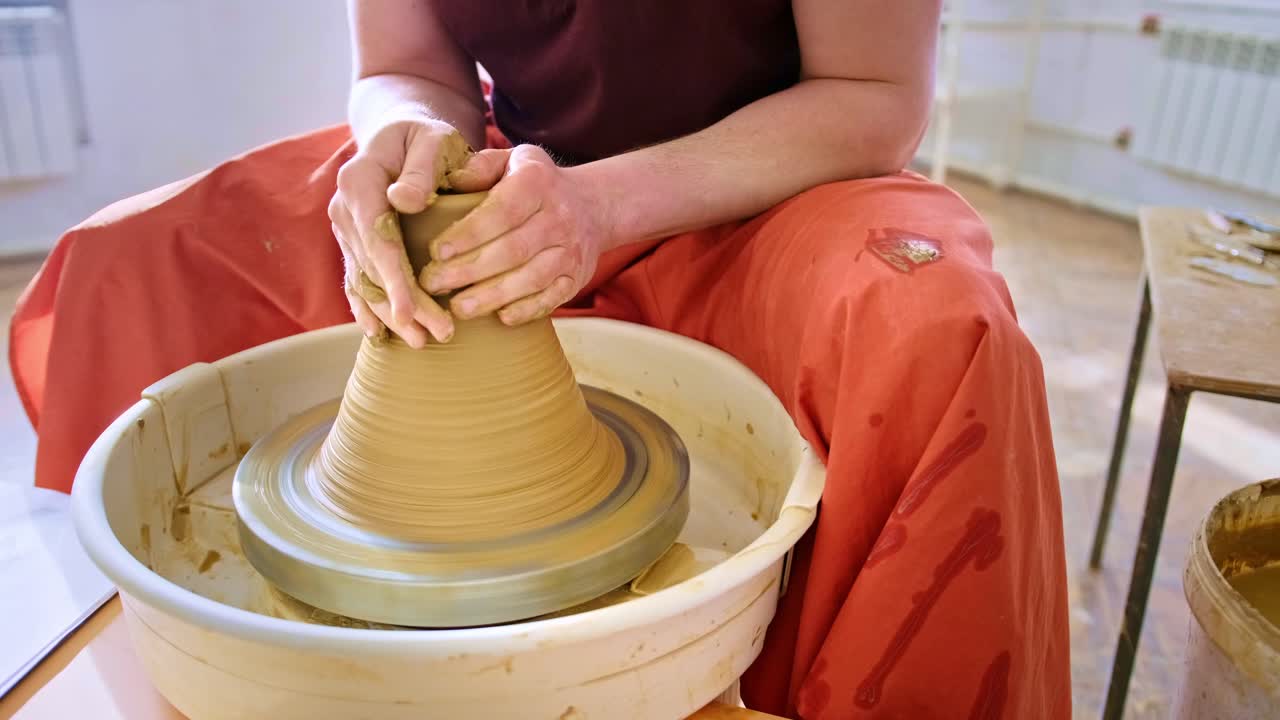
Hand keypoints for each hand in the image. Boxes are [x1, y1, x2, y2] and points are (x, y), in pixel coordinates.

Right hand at [329, 114, 471, 346]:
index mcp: (359, 180)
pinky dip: (367, 306)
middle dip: (402, 305)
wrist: (402, 135)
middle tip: (435, 335)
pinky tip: (380, 334)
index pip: (377, 237)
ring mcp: (344, 227)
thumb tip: (404, 201)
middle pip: (372, 266)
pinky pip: (355, 278)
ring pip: (365, 278)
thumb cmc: (426, 137)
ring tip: (420, 341)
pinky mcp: (351, 241)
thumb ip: (422, 168)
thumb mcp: (433, 140)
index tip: (411, 311)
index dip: (394, 277)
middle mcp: (343, 207)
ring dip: (389, 313)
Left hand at [420, 145, 616, 325]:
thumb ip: (478, 168)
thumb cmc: (534, 184)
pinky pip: (553, 297)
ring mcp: (571, 250)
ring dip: (492, 296)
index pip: (501, 211)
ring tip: (458, 308)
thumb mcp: (510, 161)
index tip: (435, 251)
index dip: (468, 234)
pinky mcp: (577, 277)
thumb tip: (448, 182)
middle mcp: (559, 216)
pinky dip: (527, 309)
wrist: (591, 205)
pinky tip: (500, 317)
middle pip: (513, 250)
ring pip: (531, 278)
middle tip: (432, 284)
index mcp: (537, 182)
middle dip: (469, 270)